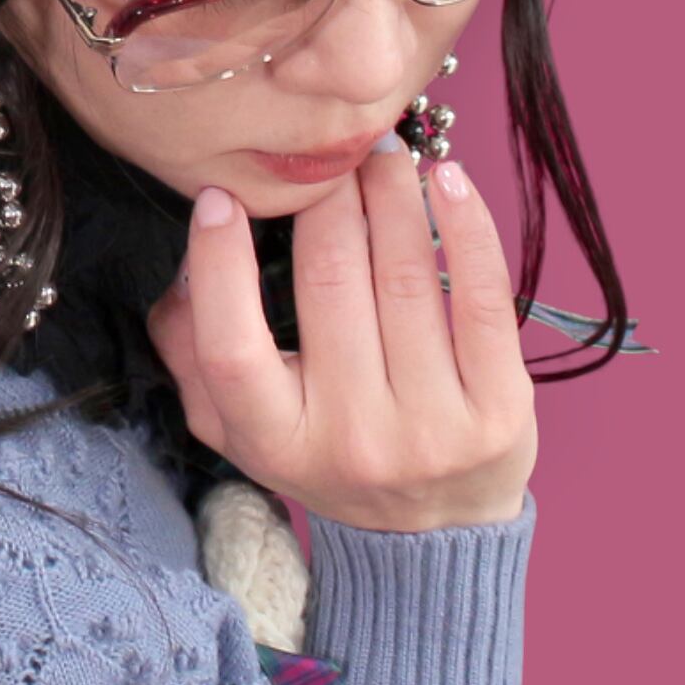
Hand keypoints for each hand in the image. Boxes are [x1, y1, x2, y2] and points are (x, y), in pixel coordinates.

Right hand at [145, 149, 536, 531]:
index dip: (220, 265)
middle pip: (330, 286)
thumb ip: (190, 350)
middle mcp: (353, 440)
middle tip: (328, 153)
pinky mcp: (501, 411)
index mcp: (275, 442)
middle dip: (326, 197)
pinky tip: (446, 181)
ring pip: (407, 276)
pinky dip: (465, 226)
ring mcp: (432, 429)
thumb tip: (183, 267)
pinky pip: (482, 296)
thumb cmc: (323, 449)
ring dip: (393, 194)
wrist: (434, 531)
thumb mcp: (237, 424)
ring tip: (384, 156)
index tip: (220, 196)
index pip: (232, 348)